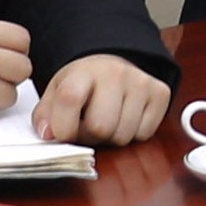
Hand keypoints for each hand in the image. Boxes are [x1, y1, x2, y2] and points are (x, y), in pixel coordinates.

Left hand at [28, 53, 169, 144]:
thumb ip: (45, 115)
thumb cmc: (83, 86)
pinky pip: (144, 134)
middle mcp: (116, 73)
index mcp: (83, 71)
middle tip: (87, 127)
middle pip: (100, 127)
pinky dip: (132, 135)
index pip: (70, 99)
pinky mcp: (160, 93)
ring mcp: (141, 82)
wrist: (113, 67)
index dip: (63, 126)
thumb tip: (49, 135)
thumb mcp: (56, 94)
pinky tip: (125, 120)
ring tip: (107, 122)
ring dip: (111, 138)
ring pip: (123, 136)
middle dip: (90, 137)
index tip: (61, 133)